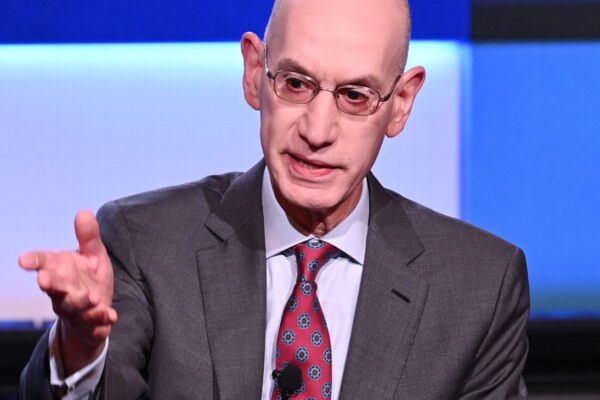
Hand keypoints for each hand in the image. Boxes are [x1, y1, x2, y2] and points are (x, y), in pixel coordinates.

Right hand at [19, 210, 116, 373]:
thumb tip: (84, 212)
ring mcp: (74, 308)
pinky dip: (102, 319)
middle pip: (53, 287)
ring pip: (73, 307)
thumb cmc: (88, 277)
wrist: (97, 310)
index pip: (43, 263)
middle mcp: (62, 290)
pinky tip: (111, 315)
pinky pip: (94, 323)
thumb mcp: (93, 255)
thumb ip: (88, 237)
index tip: (23, 260)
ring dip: (81, 302)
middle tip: (43, 280)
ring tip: (93, 296)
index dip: (33, 261)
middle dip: (49, 283)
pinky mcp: (89, 322)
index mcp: (60, 269)